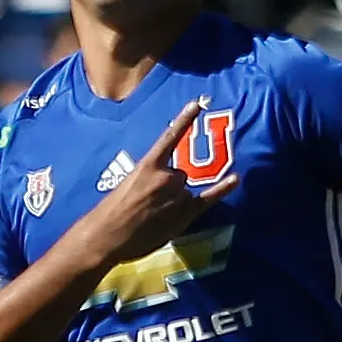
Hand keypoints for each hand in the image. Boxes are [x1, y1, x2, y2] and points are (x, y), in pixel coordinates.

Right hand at [55, 99, 241, 274]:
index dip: (184, 120)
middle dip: (168, 186)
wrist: (106, 237)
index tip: (197, 104)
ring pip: (185, 190)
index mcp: (147, 165)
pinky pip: (208, 198)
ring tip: (154, 218)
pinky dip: (223, 188)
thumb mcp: (125, 185)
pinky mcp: (185, 214)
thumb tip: (159, 183)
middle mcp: (167, 177)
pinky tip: (235, 179)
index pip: (169, 138)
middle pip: (179, 174)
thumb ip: (145, 179)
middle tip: (148, 205)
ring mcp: (178, 195)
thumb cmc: (109, 213)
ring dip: (175, 201)